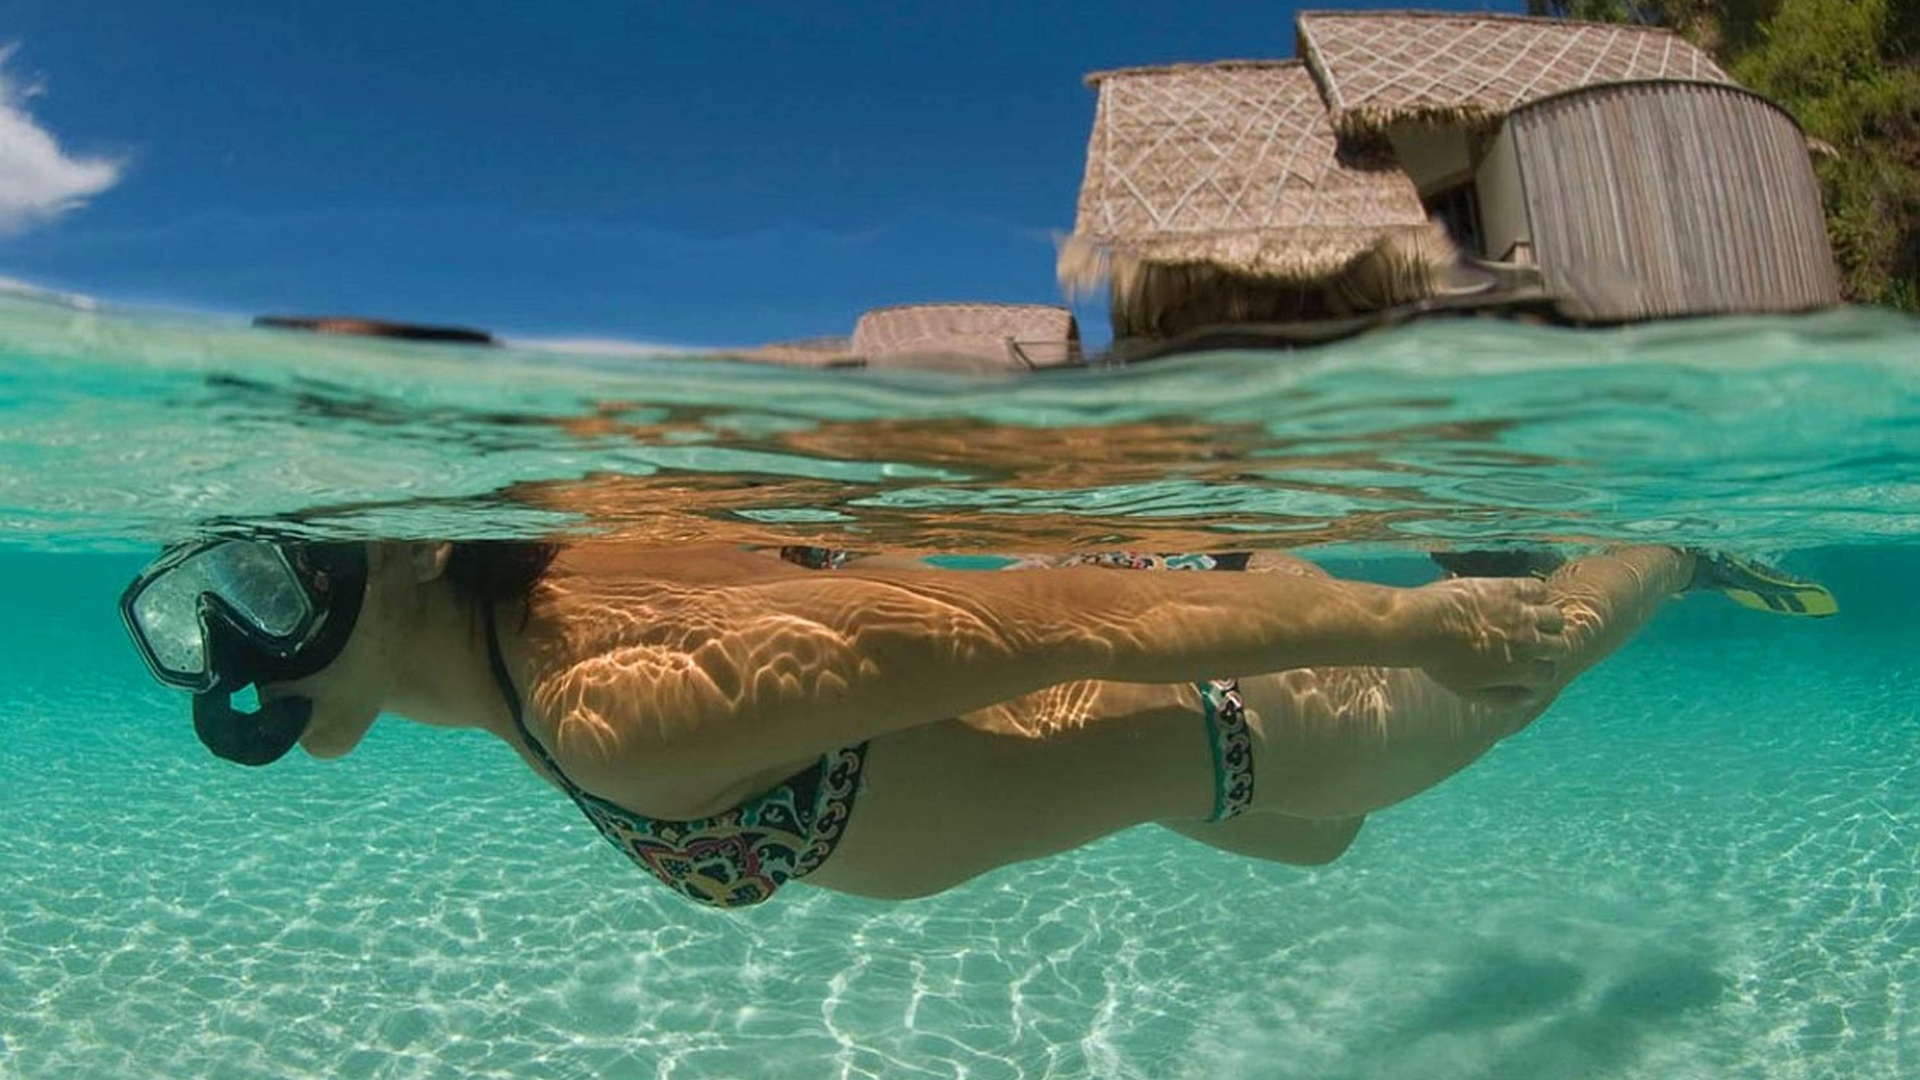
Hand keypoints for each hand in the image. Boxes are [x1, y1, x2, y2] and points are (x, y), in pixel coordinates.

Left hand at [1398, 577, 1567, 706]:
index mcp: (1520, 670)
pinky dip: (1535, 595)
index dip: (1538, 671)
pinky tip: (1519, 599)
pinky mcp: (1510, 589)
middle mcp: (1529, 642)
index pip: (1549, 674)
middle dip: (1547, 647)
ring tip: (1527, 619)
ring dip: (1545, 620)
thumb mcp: (1471, 692)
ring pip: (1554, 618)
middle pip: (1558, 646)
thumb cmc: (1440, 663)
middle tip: (1528, 641)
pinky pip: (1539, 590)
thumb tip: (1530, 696)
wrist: (1420, 627)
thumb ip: (1504, 698)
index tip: (1527, 665)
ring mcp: (1521, 614)